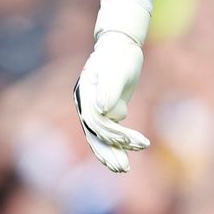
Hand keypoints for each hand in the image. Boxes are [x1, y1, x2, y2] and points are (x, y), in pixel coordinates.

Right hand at [74, 32, 149, 171]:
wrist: (121, 44)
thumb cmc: (120, 53)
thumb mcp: (118, 69)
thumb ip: (110, 89)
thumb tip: (104, 110)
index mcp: (84, 93)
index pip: (94, 120)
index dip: (110, 133)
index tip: (129, 140)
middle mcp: (85, 103)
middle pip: (94, 134)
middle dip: (108, 152)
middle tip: (122, 168)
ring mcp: (94, 109)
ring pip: (100, 137)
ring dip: (112, 152)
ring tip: (124, 168)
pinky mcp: (105, 111)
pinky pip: (109, 133)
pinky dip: (117, 145)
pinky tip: (128, 155)